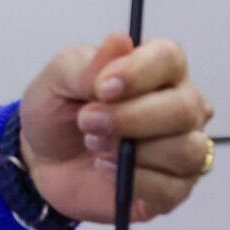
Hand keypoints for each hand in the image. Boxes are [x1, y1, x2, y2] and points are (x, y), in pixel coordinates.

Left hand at [18, 31, 214, 224]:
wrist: (42, 160)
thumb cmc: (57, 110)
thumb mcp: (56, 80)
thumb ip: (86, 64)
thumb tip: (119, 41)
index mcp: (155, 67)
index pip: (169, 58)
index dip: (139, 73)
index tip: (103, 88)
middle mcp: (179, 104)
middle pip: (184, 108)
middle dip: (131, 118)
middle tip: (87, 121)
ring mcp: (183, 147)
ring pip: (186, 150)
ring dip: (133, 152)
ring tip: (93, 145)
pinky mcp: (174, 187)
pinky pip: (172, 189)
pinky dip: (135, 181)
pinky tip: (106, 170)